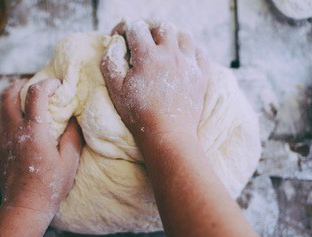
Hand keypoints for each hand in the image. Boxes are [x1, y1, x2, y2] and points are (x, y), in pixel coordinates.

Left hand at [0, 78, 82, 217]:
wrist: (25, 206)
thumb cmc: (50, 185)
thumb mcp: (69, 160)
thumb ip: (72, 136)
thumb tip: (73, 119)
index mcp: (34, 131)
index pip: (36, 94)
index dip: (47, 84)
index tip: (57, 85)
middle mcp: (14, 130)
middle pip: (9, 95)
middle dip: (20, 84)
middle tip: (32, 84)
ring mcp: (2, 139)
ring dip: (9, 97)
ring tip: (20, 97)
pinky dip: (3, 112)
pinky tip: (13, 118)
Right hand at [101, 20, 209, 142]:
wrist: (168, 134)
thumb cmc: (138, 114)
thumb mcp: (116, 89)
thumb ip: (110, 62)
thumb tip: (115, 43)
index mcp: (148, 56)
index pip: (136, 28)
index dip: (125, 29)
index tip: (122, 39)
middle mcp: (171, 55)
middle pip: (162, 27)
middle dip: (150, 31)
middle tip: (143, 43)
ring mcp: (189, 64)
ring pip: (184, 36)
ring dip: (172, 39)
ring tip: (164, 50)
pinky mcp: (201, 76)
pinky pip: (200, 52)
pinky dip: (191, 51)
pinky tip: (183, 59)